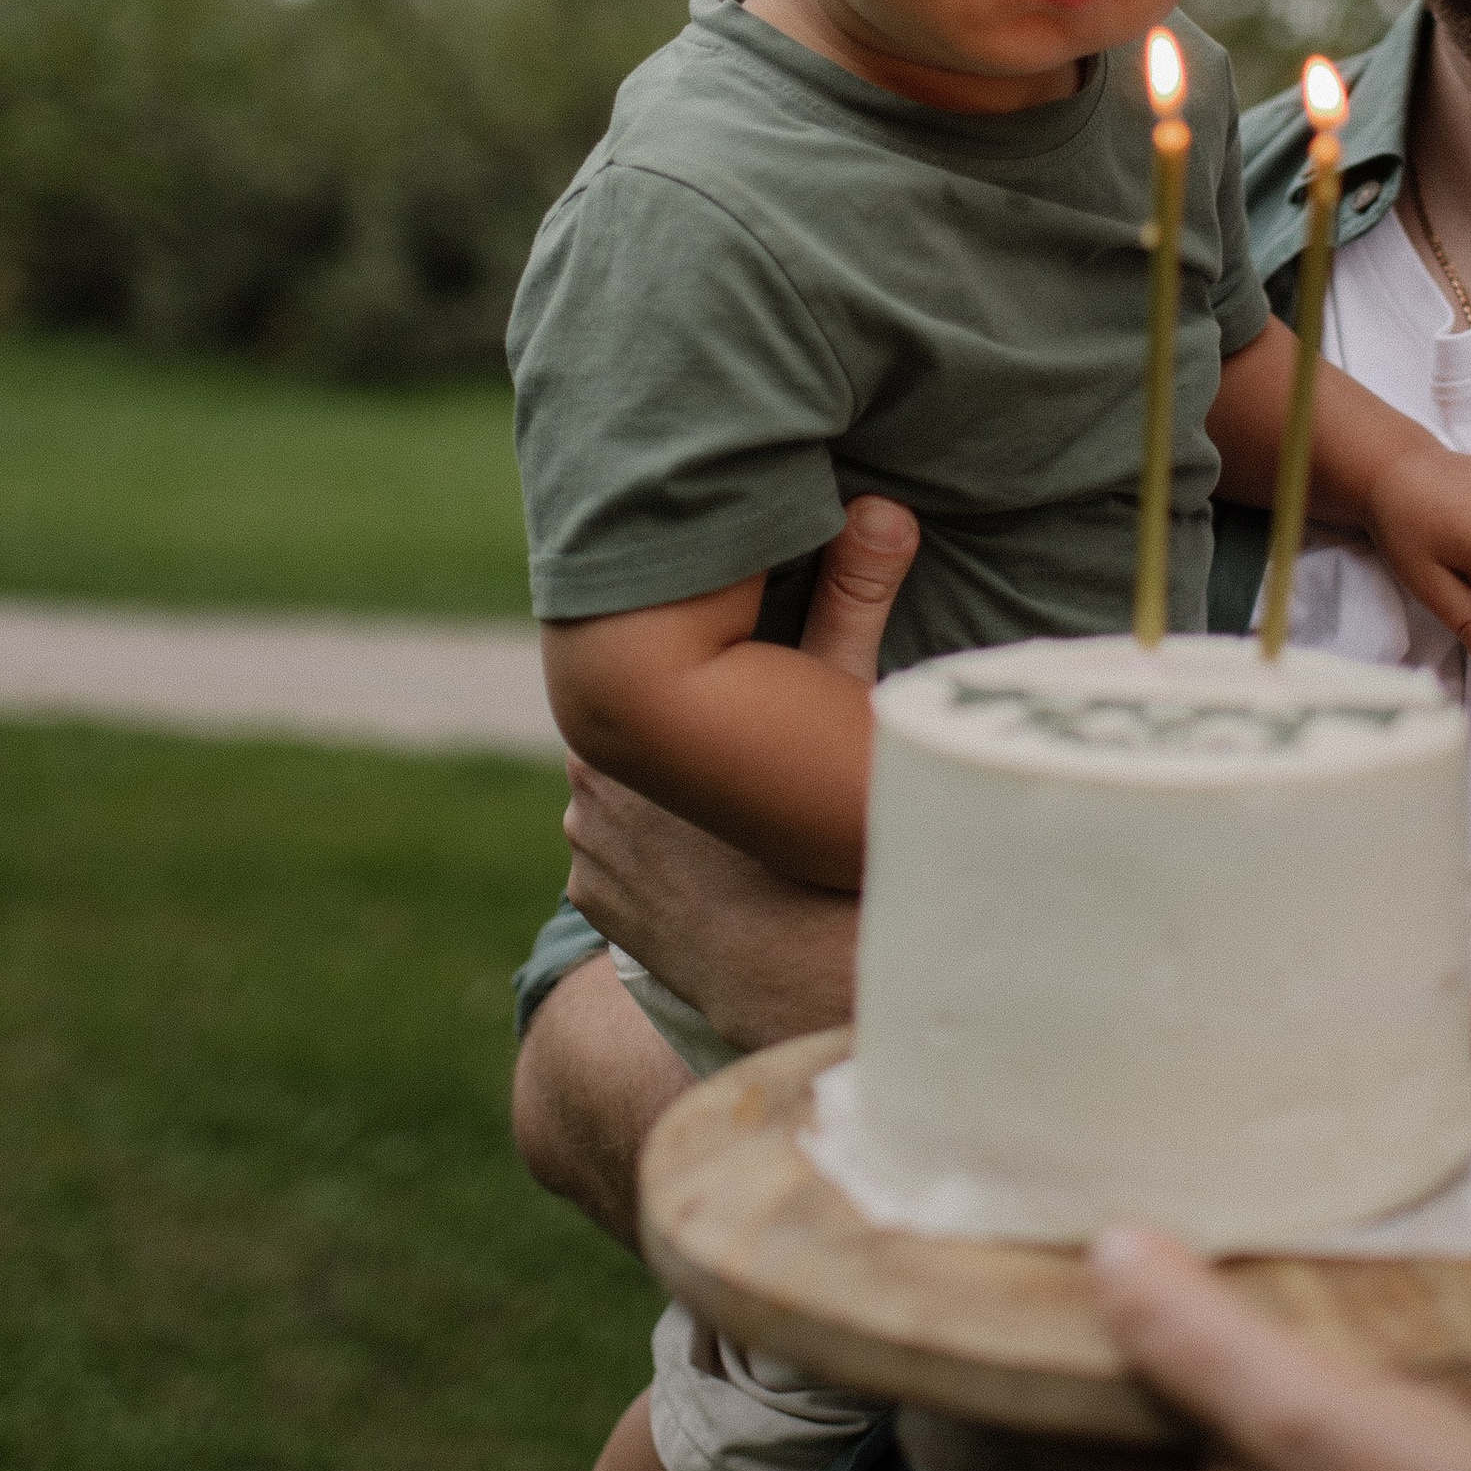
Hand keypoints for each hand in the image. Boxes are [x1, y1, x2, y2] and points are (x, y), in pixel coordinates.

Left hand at [558, 497, 918, 1049]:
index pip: (641, 675)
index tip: (721, 681)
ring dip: (656, 805)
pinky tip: (700, 863)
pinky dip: (651, 862)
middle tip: (723, 747)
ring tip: (717, 812)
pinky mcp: (595, 904)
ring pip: (620, 801)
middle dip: (670, 740)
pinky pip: (617, 864)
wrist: (797, 966)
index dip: (687, 677)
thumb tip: (884, 505)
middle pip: (629, 736)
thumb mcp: (836, 706)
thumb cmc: (815, 827)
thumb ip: (852, 601)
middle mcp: (586, 784)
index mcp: (625, 725)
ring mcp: (585, 851)